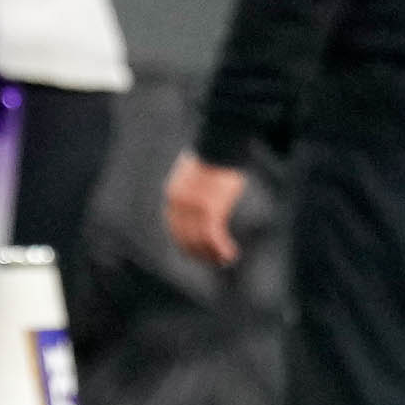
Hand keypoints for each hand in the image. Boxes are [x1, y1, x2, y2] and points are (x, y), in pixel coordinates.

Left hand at [166, 153, 249, 269]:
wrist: (219, 143)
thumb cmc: (212, 155)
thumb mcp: (194, 173)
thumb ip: (193, 189)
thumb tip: (200, 200)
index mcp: (173, 195)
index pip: (175, 229)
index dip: (187, 244)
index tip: (198, 252)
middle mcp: (179, 204)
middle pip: (186, 239)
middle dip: (200, 253)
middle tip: (215, 260)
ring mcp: (193, 208)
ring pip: (200, 242)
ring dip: (213, 255)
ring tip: (225, 259)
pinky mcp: (210, 209)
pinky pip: (213, 237)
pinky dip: (221, 248)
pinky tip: (231, 253)